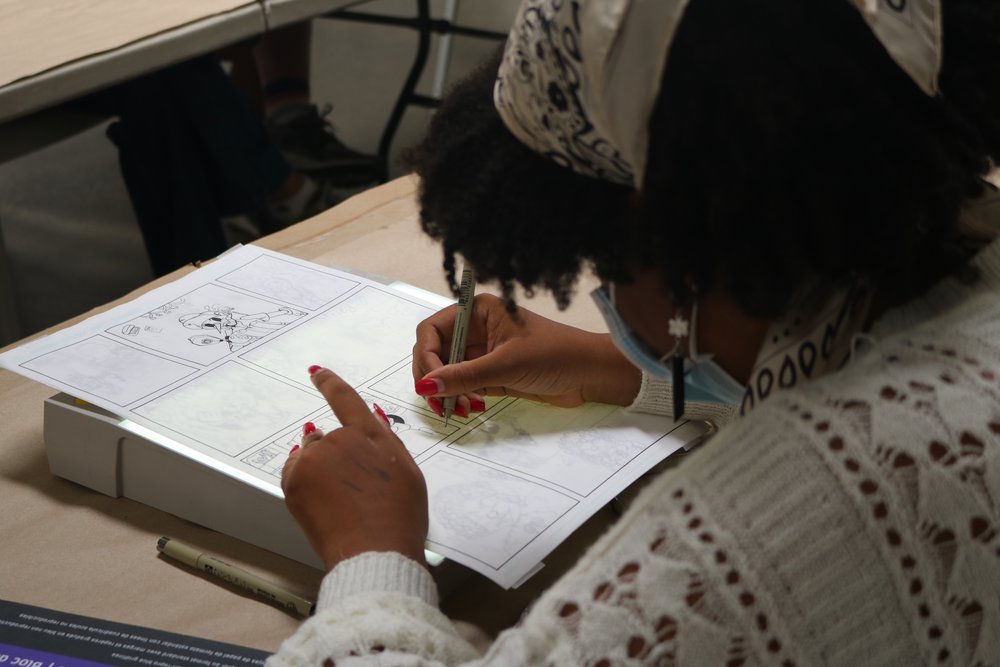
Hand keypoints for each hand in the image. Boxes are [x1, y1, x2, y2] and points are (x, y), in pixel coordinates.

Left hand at [282, 367, 427, 570]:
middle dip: (333, 454)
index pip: (345, 399)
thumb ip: (386, 440)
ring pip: (309, 456)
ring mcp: (314, 459)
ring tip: (339, 502)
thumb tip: (371, 416)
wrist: (374, 552)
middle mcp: (339, 439)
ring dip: (319, 469)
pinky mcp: (295, 481)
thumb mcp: (407, 472)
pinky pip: (295, 472)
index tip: (316, 372)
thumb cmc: (399, 518)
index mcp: (370, 434)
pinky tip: (324, 504)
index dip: (329, 383)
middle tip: (352, 490)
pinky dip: (303, 482)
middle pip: (326, 436)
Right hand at [412, 294, 640, 409]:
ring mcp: (483, 353)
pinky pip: (463, 386)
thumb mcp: (506, 364)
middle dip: (435, 379)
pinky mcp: (491, 374)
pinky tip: (471, 408)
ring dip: (448, 393)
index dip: (426, 356)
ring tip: (463, 409)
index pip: (432, 330)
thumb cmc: (556, 355)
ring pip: (447, 373)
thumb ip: (464, 376)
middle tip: (440, 403)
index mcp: (478, 311)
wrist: (590, 374)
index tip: (430, 383)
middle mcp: (476, 329)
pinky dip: (461, 398)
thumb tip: (427, 386)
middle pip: (435, 353)